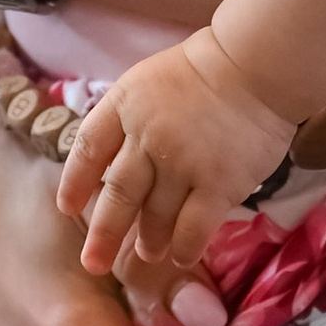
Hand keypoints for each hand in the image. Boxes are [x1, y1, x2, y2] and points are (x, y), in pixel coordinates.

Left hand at [58, 29, 294, 288]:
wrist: (257, 65)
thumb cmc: (208, 68)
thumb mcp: (151, 80)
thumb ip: (130, 118)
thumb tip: (114, 161)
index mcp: (126, 105)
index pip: (88, 148)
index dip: (75, 181)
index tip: (68, 208)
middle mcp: (146, 137)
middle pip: (117, 192)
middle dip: (104, 232)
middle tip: (95, 261)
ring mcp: (182, 163)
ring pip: (155, 215)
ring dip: (149, 240)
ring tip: (148, 252)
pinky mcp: (217, 184)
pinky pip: (193, 228)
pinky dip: (184, 246)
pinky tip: (181, 255)